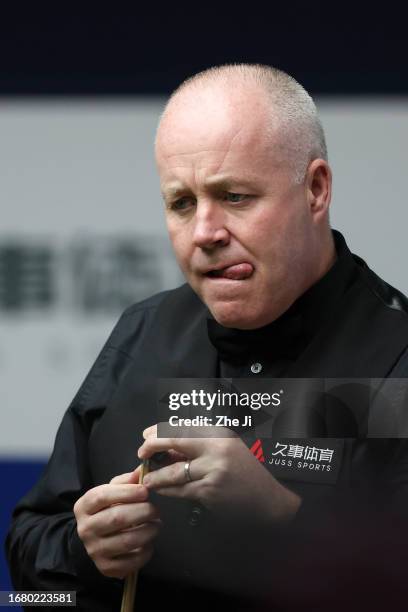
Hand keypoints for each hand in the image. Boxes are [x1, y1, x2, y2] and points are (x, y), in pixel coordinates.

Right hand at [73, 468, 161, 578]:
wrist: (93, 539)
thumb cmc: (106, 510)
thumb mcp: (111, 492)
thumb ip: (126, 481)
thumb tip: (141, 471)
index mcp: (84, 506)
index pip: (102, 496)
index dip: (126, 492)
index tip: (145, 491)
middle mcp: (85, 529)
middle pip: (116, 518)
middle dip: (142, 512)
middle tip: (155, 510)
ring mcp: (94, 550)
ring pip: (126, 541)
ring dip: (148, 531)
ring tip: (156, 525)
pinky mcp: (105, 568)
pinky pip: (131, 562)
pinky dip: (146, 552)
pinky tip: (149, 542)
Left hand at [138, 425, 300, 524]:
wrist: (267, 498)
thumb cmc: (245, 471)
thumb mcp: (226, 448)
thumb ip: (198, 444)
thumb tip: (165, 447)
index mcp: (218, 433)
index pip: (181, 425)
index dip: (159, 430)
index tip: (146, 435)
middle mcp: (215, 448)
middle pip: (174, 440)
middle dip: (152, 446)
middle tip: (141, 453)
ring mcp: (212, 470)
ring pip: (173, 471)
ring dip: (155, 475)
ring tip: (147, 477)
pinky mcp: (209, 492)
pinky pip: (180, 490)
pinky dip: (167, 490)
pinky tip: (161, 489)